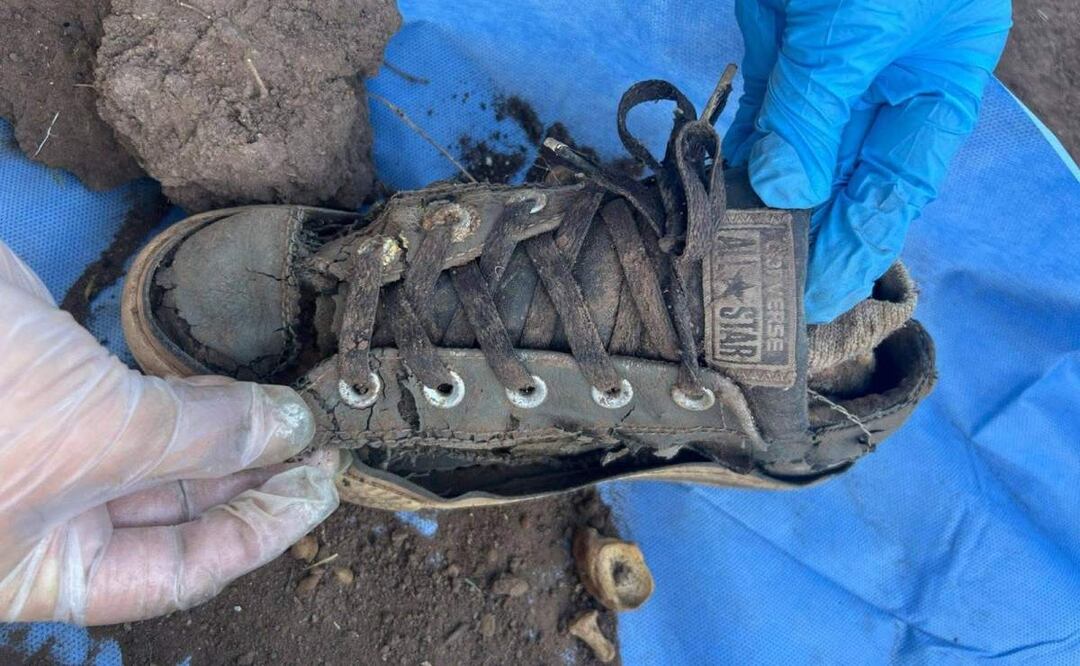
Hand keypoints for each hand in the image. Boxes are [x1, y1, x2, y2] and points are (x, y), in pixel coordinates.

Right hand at [0, 242, 340, 624]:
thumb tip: (292, 431)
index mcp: (44, 570)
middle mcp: (51, 521)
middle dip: (254, 481)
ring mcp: (56, 453)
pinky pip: (148, 407)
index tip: (323, 486)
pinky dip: (200, 398)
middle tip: (326, 445)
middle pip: (179, 516)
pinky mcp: (62, 389)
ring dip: (236, 437)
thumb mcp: (97, 434)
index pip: (178, 572)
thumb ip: (201, 438)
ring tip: (305, 416)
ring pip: (169, 460)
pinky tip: (248, 388)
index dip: (259, 531)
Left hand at [722, 0, 1009, 322]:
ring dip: (763, 200)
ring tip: (732, 260)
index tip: (821, 297)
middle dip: (808, 233)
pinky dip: (736, 149)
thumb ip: (820, 106)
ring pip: (795, 148)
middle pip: (844, 176)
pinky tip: (717, 193)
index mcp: (936, 80)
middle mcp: (884, 81)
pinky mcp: (776, 40)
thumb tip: (785, 186)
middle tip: (765, 293)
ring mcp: (826, 62)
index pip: (899, 182)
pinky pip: (758, 109)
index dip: (862, 243)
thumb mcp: (859, 24)